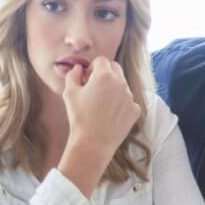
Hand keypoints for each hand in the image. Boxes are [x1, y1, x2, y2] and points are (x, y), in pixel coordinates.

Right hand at [57, 57, 140, 196]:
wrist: (93, 143)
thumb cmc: (79, 117)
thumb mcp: (69, 93)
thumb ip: (72, 75)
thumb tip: (77, 68)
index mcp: (104, 75)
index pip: (101, 60)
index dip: (93, 67)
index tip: (87, 78)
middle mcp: (120, 83)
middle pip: (115, 68)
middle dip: (105, 73)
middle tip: (95, 87)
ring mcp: (130, 97)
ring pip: (122, 85)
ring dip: (113, 88)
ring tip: (102, 105)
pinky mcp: (135, 110)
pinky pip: (129, 101)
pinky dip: (121, 104)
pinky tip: (111, 114)